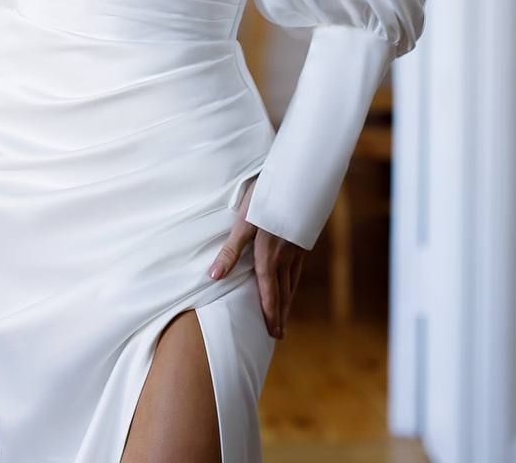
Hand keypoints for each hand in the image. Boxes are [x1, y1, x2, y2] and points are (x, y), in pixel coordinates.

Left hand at [206, 175, 306, 339]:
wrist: (297, 181)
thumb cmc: (266, 199)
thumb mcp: (244, 222)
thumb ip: (230, 250)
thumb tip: (213, 276)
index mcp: (268, 256)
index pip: (269, 292)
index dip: (269, 313)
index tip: (273, 333)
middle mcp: (285, 257)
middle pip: (283, 292)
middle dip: (280, 314)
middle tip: (279, 334)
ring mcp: (296, 249)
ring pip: (292, 282)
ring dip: (288, 301)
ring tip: (285, 315)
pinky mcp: (301, 239)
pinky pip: (298, 269)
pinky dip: (294, 283)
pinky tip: (292, 282)